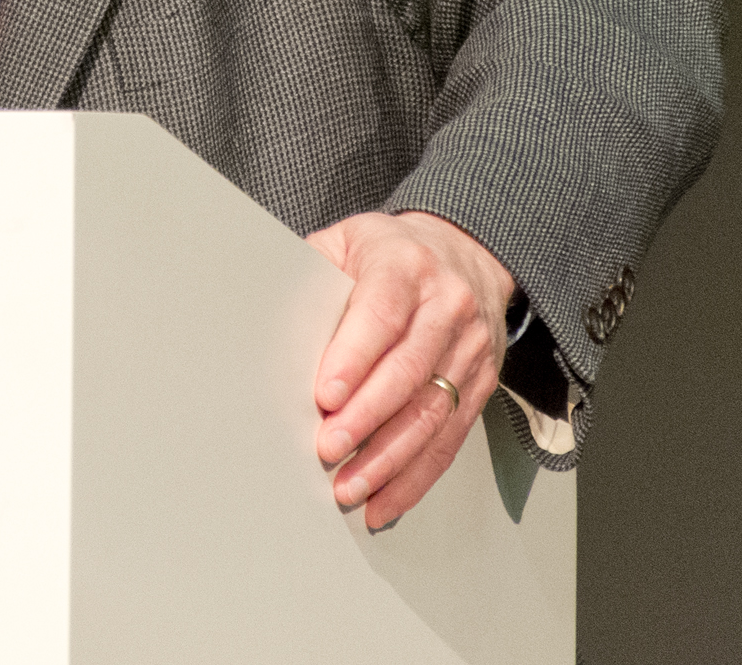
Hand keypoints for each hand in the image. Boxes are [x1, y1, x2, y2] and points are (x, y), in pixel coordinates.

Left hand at [305, 210, 515, 528]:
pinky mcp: (480, 385)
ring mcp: (469, 349)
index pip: (382, 313)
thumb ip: (313, 274)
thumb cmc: (389, 253)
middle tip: (328, 447)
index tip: (325, 395)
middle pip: (409, 370)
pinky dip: (416, 475)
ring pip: (432, 412)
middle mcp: (447, 307)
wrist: (465, 254)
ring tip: (351, 486)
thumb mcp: (348, 242)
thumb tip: (261, 316)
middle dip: (366, 416)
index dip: (354, 357)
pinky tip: (385, 499)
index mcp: (406, 265)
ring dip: (389, 458)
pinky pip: (450, 438)